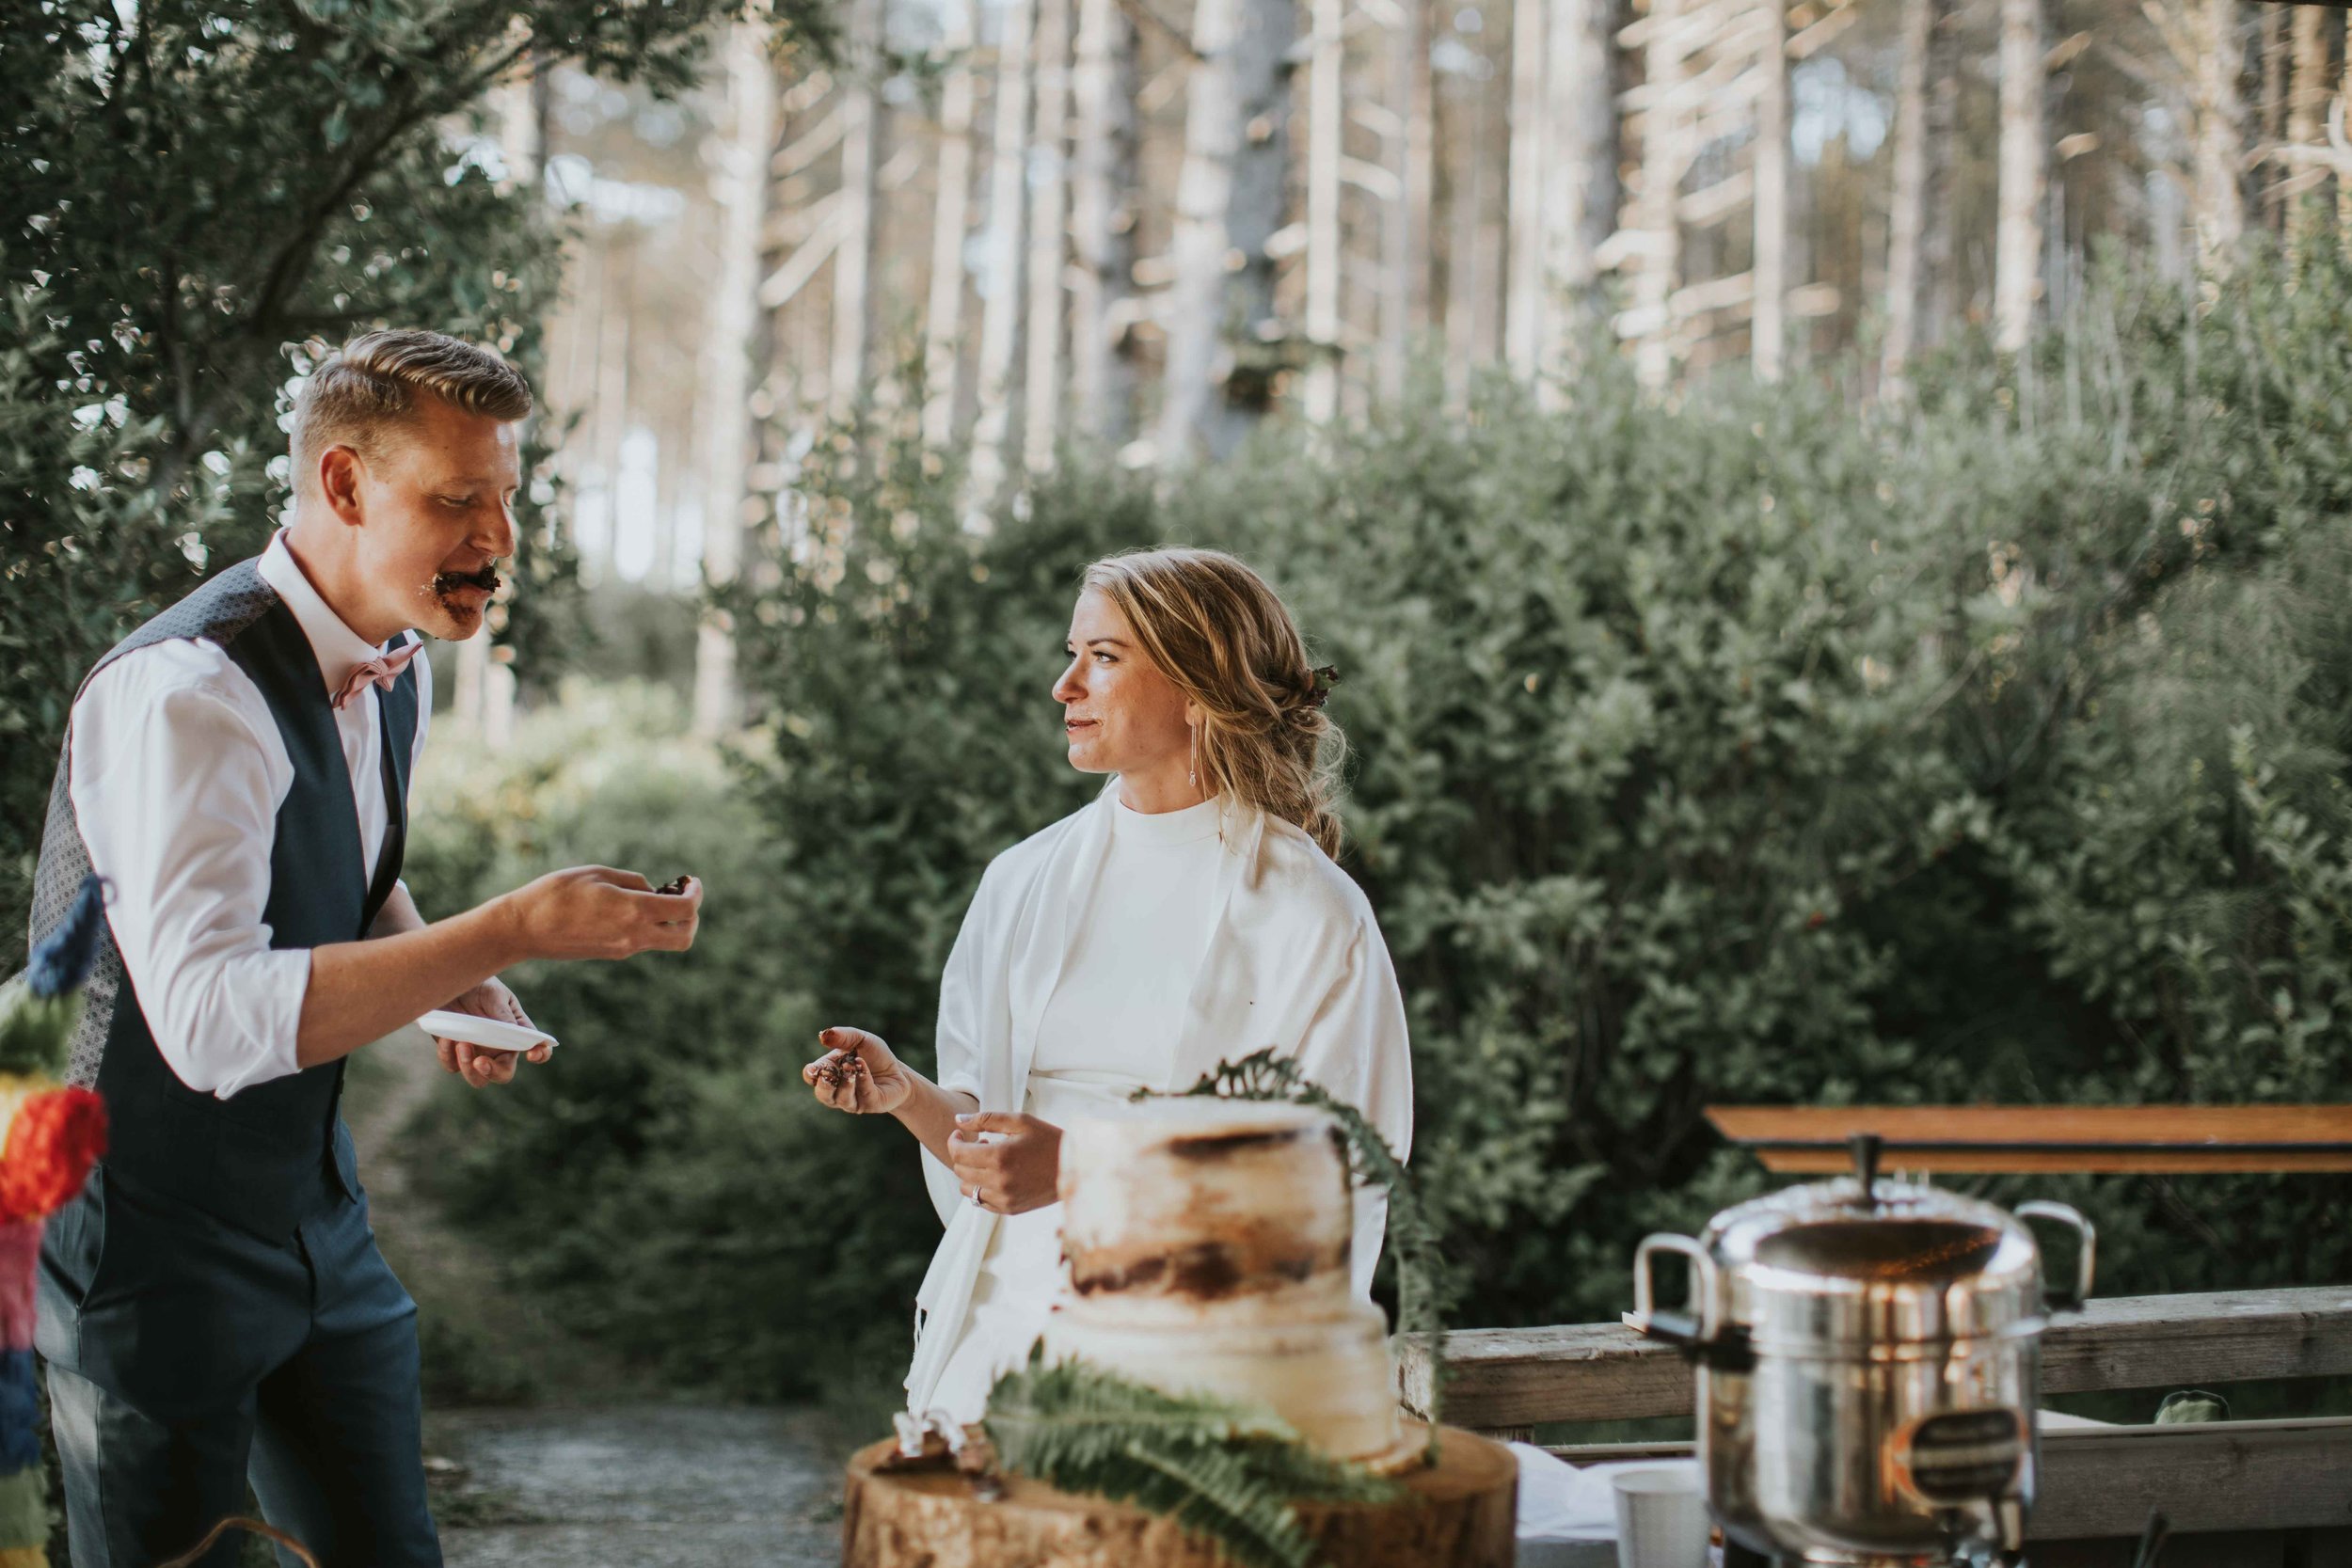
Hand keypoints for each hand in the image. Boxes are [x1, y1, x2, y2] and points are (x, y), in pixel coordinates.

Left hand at [430, 977, 549, 1088]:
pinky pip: (452, 1066)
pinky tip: (447, 1037)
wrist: (446, 981)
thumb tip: (515, 1034)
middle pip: (503, 1073)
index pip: (536, 1047)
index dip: (541, 1055)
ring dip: (469, 1068)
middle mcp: (498, 1047)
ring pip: (478, 1078)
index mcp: (515, 1031)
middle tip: (480, 1062)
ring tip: (461, 1043)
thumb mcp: (494, 994)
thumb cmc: (478, 984)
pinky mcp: (452, 1053)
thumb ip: (504, 1015)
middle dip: (494, 1072)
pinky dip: (449, 1055)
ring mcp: (476, 1052)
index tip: (531, 1054)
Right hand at [497, 868, 699, 961]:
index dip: (696, 894)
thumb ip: (633, 881)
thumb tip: (654, 891)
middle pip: (685, 937)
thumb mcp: (598, 873)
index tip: (692, 882)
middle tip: (683, 894)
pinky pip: (644, 942)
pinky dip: (651, 925)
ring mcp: (624, 949)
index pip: (685, 910)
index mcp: (634, 912)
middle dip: (693, 916)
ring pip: (666, 942)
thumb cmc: (556, 893)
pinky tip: (634, 907)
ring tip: (657, 897)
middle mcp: (634, 936)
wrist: (524, 928)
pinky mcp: (612, 953)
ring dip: (672, 921)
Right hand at [803, 1027, 912, 1114]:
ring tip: (850, 1067)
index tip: (813, 1069)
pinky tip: (863, 1067)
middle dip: (824, 1084)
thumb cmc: (875, 1055)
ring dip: (844, 1083)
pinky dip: (862, 1079)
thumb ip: (842, 1036)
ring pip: (840, 1099)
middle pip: (822, 1094)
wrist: (898, 1071)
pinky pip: (862, 1095)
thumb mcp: (860, 1039)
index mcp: (829, 1072)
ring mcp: (852, 1101)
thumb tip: (823, 1035)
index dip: (810, 1073)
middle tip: (828, 1072)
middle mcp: (836, 1091)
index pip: (812, 1076)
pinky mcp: (869, 1104)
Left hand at [947, 1112, 1062, 1214]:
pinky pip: (982, 1201)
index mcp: (1000, 1156)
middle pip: (960, 1170)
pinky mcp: (1010, 1208)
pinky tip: (996, 1175)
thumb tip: (958, 1120)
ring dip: (970, 1173)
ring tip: (989, 1161)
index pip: (958, 1153)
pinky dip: (982, 1188)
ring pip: (967, 1189)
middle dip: (963, 1155)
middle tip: (980, 1143)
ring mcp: (1004, 1198)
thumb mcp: (1020, 1121)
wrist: (1074, 1167)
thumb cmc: (1049, 1140)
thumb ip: (986, 1119)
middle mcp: (999, 1181)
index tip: (959, 1135)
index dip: (953, 1141)